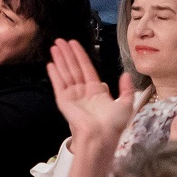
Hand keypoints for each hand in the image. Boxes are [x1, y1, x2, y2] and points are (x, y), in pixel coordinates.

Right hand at [46, 39, 133, 154]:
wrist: (101, 136)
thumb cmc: (113, 124)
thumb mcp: (126, 103)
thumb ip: (126, 88)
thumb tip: (126, 74)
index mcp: (96, 91)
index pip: (86, 68)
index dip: (80, 55)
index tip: (74, 44)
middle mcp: (83, 91)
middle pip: (73, 67)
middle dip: (67, 53)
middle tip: (60, 40)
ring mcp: (72, 95)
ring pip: (65, 73)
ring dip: (60, 59)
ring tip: (54, 46)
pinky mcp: (64, 101)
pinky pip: (58, 84)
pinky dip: (54, 74)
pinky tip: (51, 63)